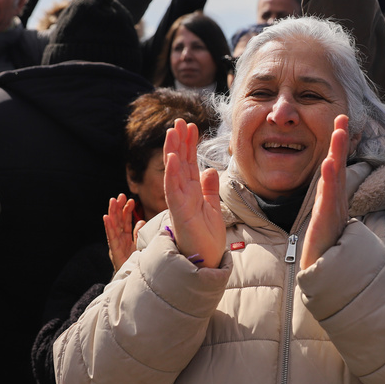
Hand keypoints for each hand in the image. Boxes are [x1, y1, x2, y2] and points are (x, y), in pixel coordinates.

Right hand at [103, 193, 143, 271]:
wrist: (132, 281)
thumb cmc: (136, 263)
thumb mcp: (140, 246)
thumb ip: (139, 234)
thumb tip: (141, 221)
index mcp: (127, 238)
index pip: (126, 222)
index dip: (127, 211)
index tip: (131, 200)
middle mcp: (120, 240)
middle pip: (119, 222)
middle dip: (119, 208)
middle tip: (120, 196)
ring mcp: (117, 245)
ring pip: (113, 227)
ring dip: (112, 213)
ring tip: (112, 202)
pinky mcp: (115, 252)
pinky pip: (111, 238)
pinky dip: (108, 227)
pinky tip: (106, 218)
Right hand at [162, 118, 224, 267]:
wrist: (206, 262)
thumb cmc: (206, 239)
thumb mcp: (212, 208)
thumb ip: (210, 189)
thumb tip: (211, 169)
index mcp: (191, 192)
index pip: (189, 163)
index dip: (189, 144)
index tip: (191, 126)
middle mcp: (183, 194)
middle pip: (180, 163)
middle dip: (179, 142)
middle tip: (179, 121)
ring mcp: (180, 202)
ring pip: (174, 172)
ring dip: (173, 151)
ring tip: (173, 132)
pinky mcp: (180, 213)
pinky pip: (174, 191)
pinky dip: (172, 174)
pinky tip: (172, 158)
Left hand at [300, 114, 350, 269]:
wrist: (322, 279)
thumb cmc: (322, 252)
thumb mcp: (323, 222)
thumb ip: (325, 203)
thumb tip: (328, 186)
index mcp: (331, 200)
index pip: (334, 167)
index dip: (337, 144)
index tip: (339, 121)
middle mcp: (335, 203)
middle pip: (338, 167)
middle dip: (340, 141)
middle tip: (342, 115)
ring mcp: (332, 213)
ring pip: (335, 179)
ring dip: (336, 153)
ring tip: (338, 132)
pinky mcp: (325, 225)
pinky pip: (328, 199)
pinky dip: (328, 181)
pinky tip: (327, 164)